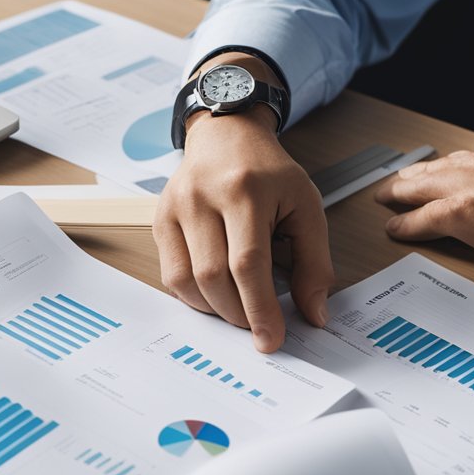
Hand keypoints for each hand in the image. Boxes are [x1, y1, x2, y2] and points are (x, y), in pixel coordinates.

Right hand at [154, 56, 333, 352]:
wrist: (226, 135)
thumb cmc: (268, 173)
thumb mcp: (306, 207)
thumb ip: (314, 262)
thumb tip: (314, 314)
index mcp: (244, 190)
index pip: (248, 264)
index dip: (260, 309)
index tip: (272, 339)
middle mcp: (202, 197)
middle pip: (213, 277)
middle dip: (238, 313)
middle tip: (258, 324)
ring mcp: (174, 208)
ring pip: (186, 281)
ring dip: (214, 309)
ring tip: (238, 308)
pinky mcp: (159, 220)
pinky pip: (170, 274)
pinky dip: (194, 295)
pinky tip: (216, 293)